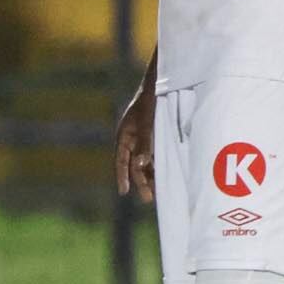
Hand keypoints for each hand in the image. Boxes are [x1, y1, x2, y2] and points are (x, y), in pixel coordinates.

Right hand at [116, 77, 157, 197]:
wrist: (160, 84)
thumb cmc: (150, 102)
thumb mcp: (147, 123)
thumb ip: (144, 144)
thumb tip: (140, 166)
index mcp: (124, 135)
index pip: (120, 160)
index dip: (122, 176)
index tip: (123, 192)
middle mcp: (131, 139)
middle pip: (133, 164)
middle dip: (140, 181)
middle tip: (147, 199)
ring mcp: (141, 138)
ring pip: (143, 162)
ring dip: (149, 176)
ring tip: (156, 192)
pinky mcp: (152, 137)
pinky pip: (151, 155)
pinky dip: (155, 166)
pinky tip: (162, 175)